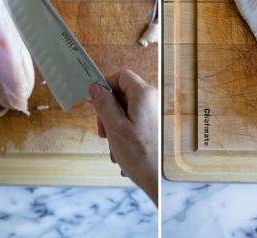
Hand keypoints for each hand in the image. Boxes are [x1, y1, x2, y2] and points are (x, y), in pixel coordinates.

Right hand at [90, 70, 159, 204]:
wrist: (161, 181)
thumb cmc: (140, 156)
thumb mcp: (114, 127)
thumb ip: (104, 104)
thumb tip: (96, 87)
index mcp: (144, 96)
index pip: (122, 76)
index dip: (106, 86)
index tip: (95, 102)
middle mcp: (154, 101)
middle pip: (124, 95)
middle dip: (109, 112)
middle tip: (103, 132)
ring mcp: (156, 115)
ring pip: (127, 112)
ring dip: (115, 128)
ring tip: (114, 148)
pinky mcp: (156, 128)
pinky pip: (135, 124)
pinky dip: (125, 135)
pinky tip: (122, 153)